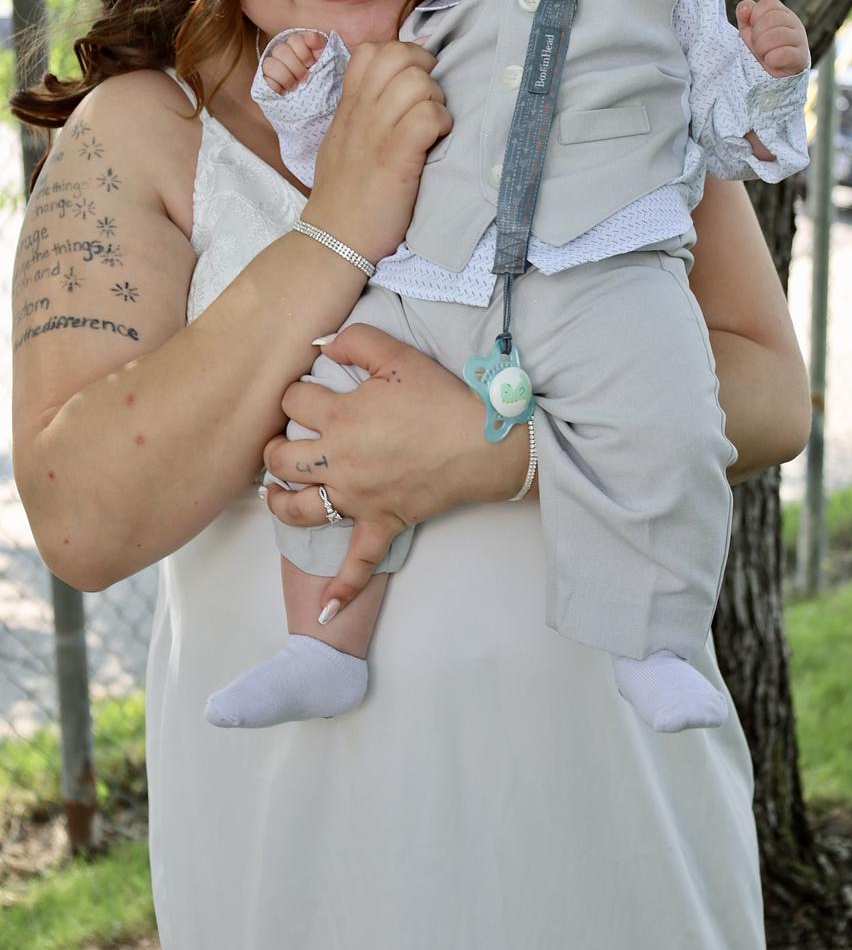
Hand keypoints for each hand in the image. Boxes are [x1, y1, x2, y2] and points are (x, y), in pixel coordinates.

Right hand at [261, 30, 326, 92]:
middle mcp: (284, 53)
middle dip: (295, 67)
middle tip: (305, 78)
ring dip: (285, 77)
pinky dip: (274, 86)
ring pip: (269, 64)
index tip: (311, 63)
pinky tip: (283, 91)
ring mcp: (273, 66)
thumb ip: (320, 45)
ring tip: (295, 86)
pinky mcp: (266, 81)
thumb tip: (310, 37)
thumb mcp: (327, 60)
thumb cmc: (323, 77)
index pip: (294, 40)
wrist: (319, 98)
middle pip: (280, 50)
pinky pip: (264, 79)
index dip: (303, 52)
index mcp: (299, 45)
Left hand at [262, 325, 531, 606]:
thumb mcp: (398, 355)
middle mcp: (339, 460)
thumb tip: (320, 343)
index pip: (292, 401)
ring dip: (280, 502)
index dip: (294, 393)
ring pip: (299, 509)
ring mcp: (357, 497)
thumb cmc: (441, 398)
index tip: (307, 392)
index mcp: (340, 416)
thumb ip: (355, 340)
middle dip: (273, 447)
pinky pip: (359, 562)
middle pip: (280, 457)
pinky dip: (342, 588)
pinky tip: (325, 609)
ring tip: (277, 492)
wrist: (481, 443)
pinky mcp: (381, 522)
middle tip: (284, 440)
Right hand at [307, 40, 451, 262]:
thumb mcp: (342, 142)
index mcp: (349, 107)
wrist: (333, 237)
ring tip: (434, 125)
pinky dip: (441, 123)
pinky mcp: (396, 159)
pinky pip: (427, 116)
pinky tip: (437, 140)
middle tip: (429, 101)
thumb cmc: (344, 195)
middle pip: (396, 55)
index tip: (414, 80)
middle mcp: (360, 113)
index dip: (402, 54)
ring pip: (416, 82)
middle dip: (424, 71)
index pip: (370, 51)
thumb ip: (362, 114)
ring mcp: (376, 133)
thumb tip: (390, 93)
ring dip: (435, 99)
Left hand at [735, 0, 808, 77]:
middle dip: (757, 34)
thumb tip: (744, 8)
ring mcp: (799, 39)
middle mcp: (794, 23)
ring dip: (762, 48)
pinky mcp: (800, 58)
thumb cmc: (762, 48)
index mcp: (782, 13)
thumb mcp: (749, 30)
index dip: (754, 17)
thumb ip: (745, 15)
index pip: (767, 4)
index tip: (754, 30)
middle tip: (758, 45)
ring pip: (778, 35)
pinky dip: (772, 59)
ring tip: (763, 54)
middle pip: (772, 18)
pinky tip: (770, 61)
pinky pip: (785, 54)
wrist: (773, 75)